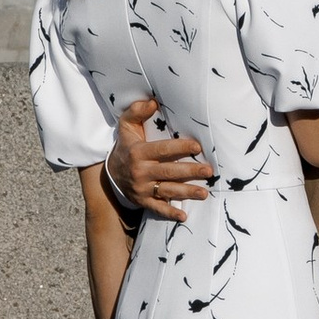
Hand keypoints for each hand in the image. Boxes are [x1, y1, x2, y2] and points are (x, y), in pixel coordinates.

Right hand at [111, 94, 214, 221]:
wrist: (110, 173)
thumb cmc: (127, 146)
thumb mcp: (127, 127)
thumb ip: (137, 112)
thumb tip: (152, 101)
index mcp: (139, 152)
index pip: (162, 150)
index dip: (180, 147)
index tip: (197, 146)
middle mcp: (141, 171)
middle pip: (169, 172)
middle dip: (190, 171)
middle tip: (209, 170)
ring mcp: (142, 188)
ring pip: (167, 190)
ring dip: (187, 192)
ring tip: (204, 193)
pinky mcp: (143, 201)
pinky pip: (157, 208)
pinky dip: (169, 213)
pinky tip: (183, 216)